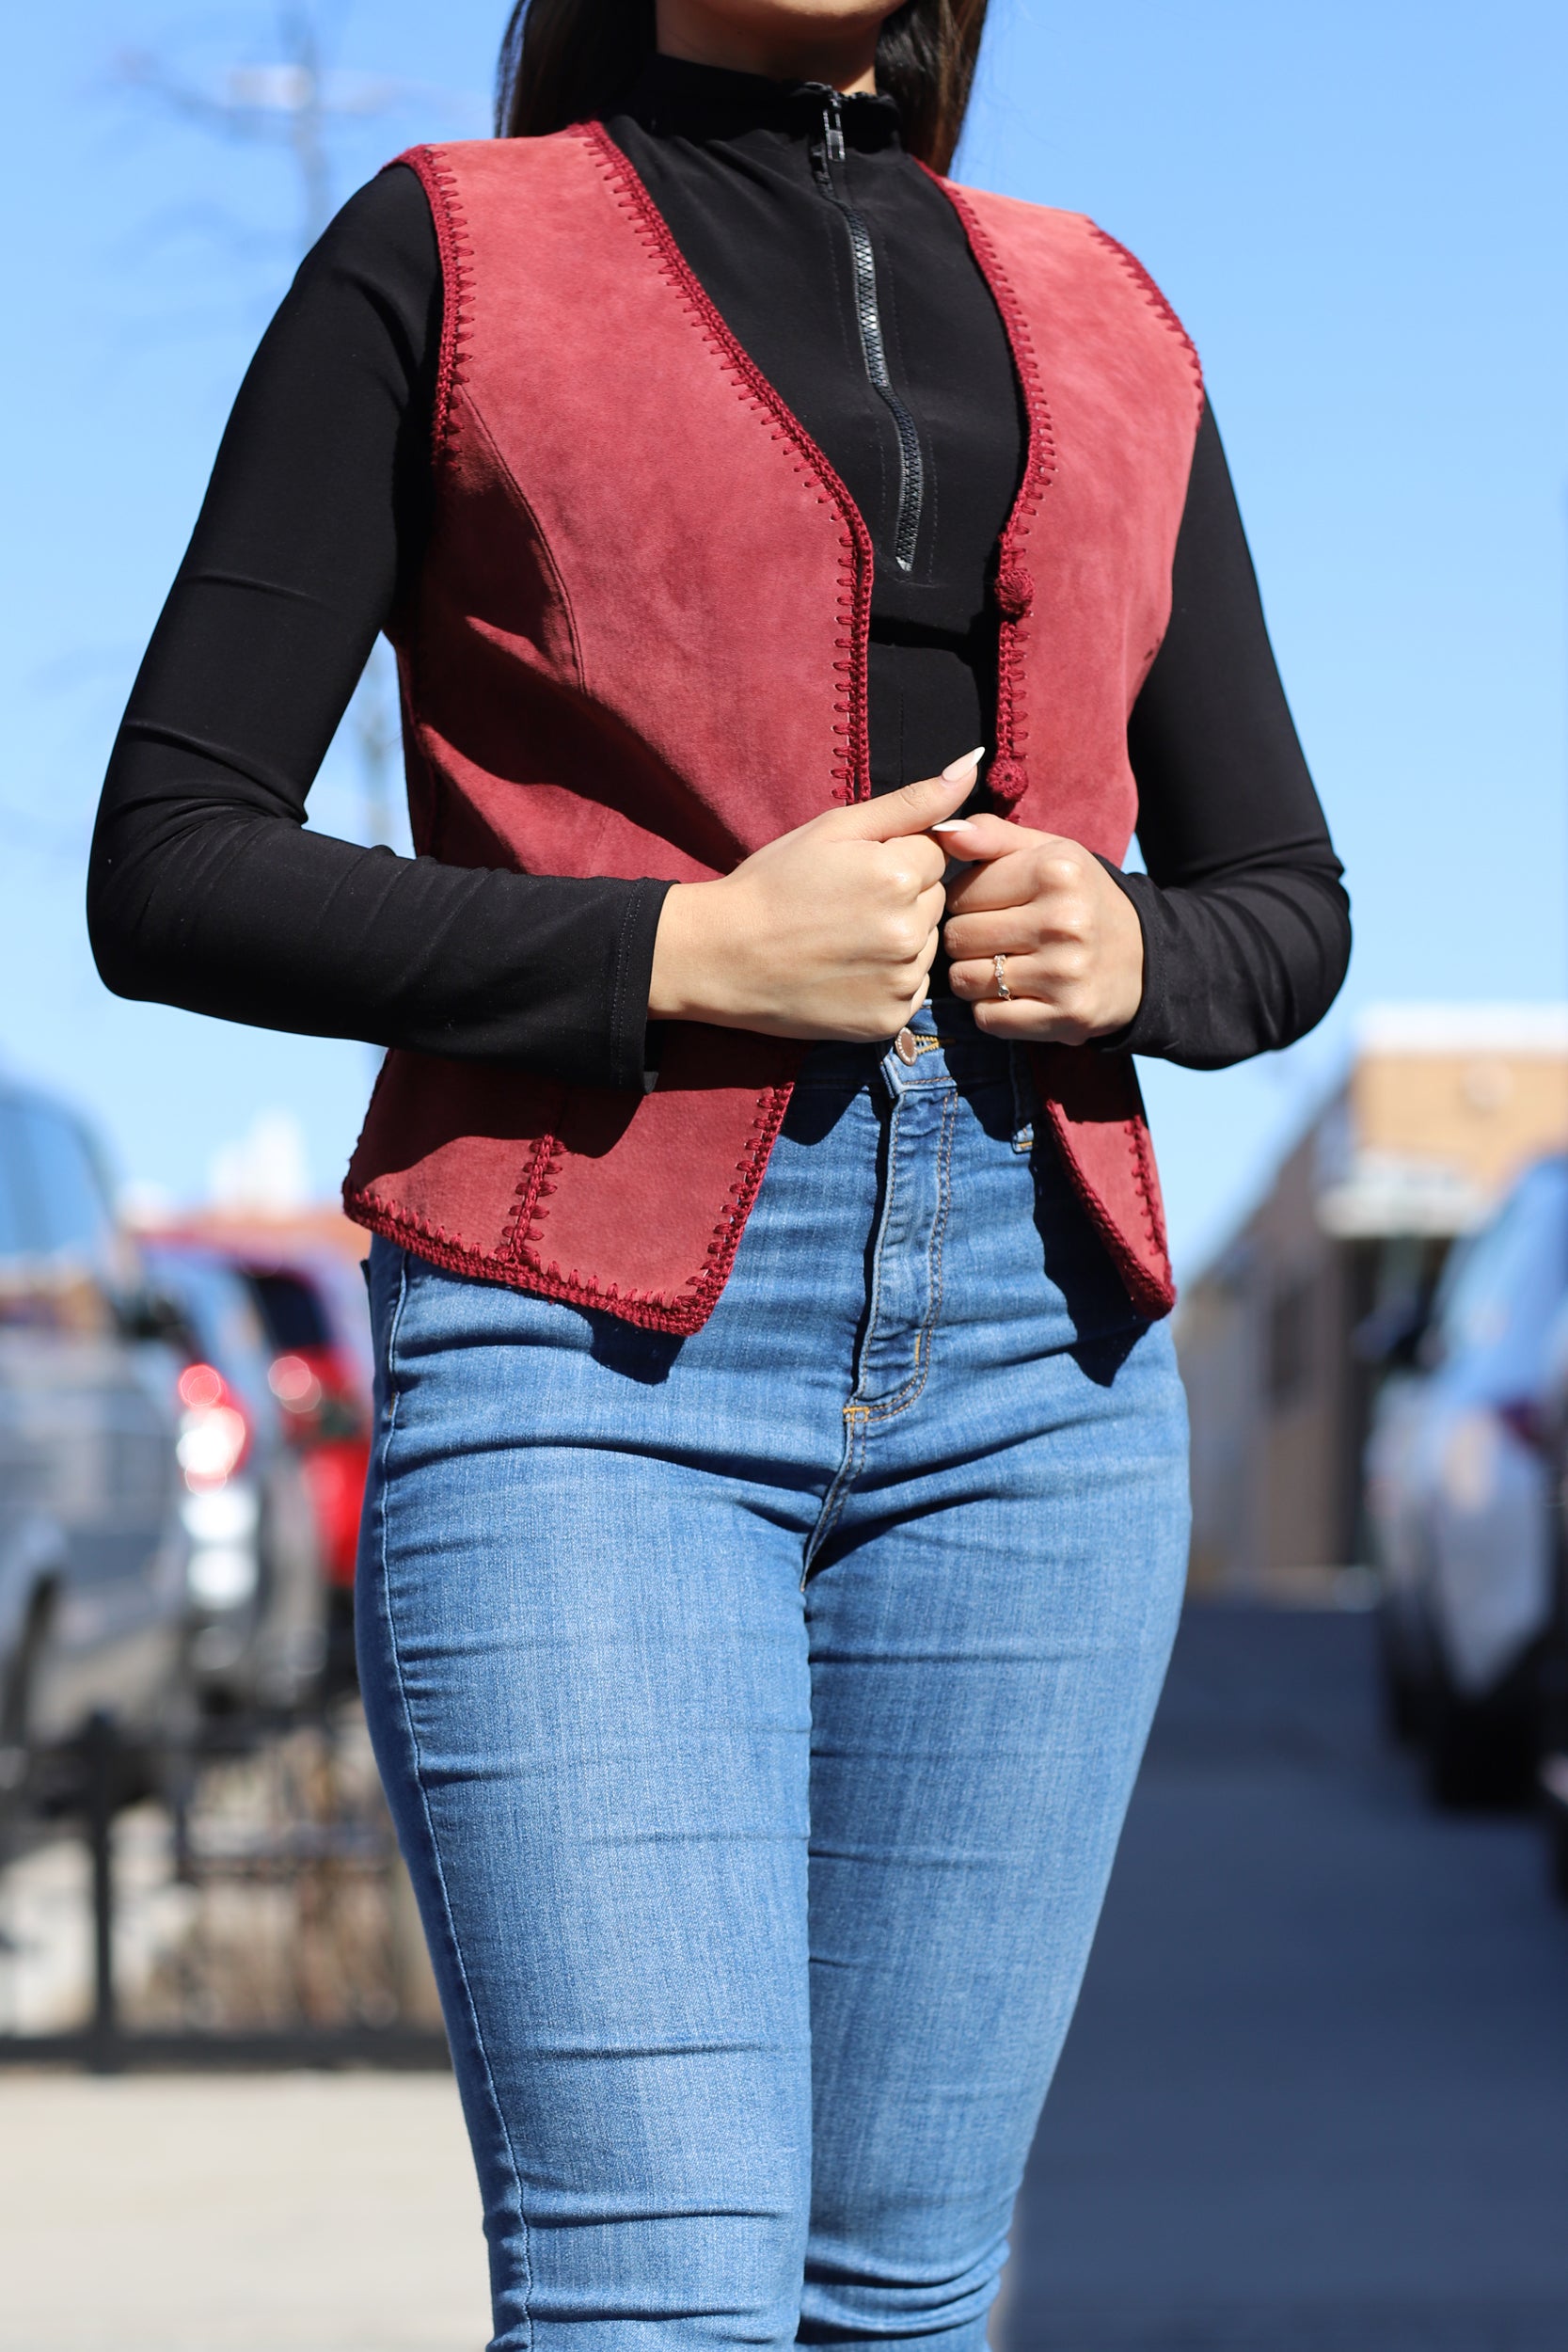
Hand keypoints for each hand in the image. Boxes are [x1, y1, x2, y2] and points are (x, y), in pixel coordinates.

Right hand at [649, 751, 983, 1041]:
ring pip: (925, 945)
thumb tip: (971, 767)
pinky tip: (846, 970)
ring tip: (842, 940)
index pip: (937, 853)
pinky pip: (912, 988)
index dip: (895, 857)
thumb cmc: (774, 884)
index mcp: (900, 875)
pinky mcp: (889, 1019)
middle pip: (934, 900)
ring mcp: (900, 981)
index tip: (852, 871)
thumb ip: (912, 801)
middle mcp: (908, 931)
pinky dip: (887, 979)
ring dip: (897, 939)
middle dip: (901, 898)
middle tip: (843, 906)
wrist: (720, 956)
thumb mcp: (836, 828)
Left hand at [936, 814, 1144, 1042]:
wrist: (1142, 959)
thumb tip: (944, 832)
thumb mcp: (1047, 853)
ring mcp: (1066, 973)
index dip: (965, 901)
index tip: (991, 905)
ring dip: (973, 976)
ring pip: (965, 980)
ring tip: (1003, 964)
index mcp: (1057, 871)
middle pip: (958, 937)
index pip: (960, 893)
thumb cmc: (1079, 899)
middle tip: (995, 938)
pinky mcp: (1066, 1016)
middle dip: (966, 939)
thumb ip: (993, 835)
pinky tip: (1015, 994)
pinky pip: (987, 1018)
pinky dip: (991, 1009)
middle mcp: (1065, 921)